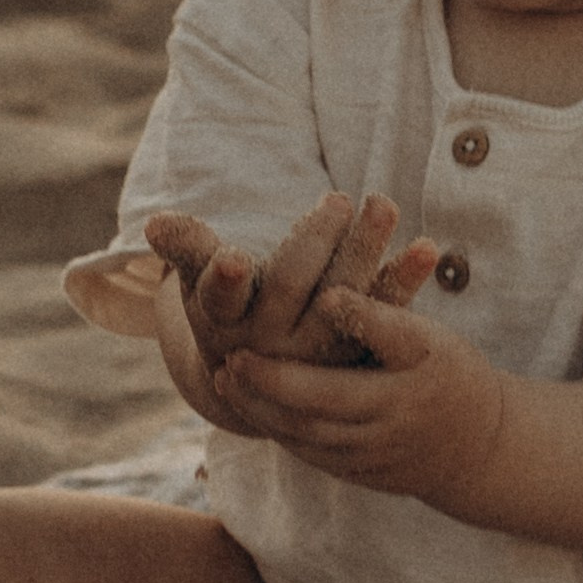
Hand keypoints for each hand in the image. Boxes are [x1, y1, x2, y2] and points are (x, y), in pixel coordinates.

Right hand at [146, 192, 437, 374]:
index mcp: (225, 321)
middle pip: (291, 286)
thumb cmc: (231, 310)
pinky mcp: (358, 346)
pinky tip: (428, 249)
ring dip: (365, 250)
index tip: (233, 258)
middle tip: (336, 200)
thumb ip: (189, 248)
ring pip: (342, 297)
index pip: (221, 297)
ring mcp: (318, 347)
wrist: (271, 383)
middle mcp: (272, 340)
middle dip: (311, 241)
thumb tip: (154, 222)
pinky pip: (384, 312)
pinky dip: (405, 279)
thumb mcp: (201, 284)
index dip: (225, 279)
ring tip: (384, 204)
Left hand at [217, 290, 509, 506]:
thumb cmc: (444, 372)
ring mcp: (379, 448)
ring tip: (226, 377)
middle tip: (234, 355)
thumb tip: (326, 293)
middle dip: (274, 378)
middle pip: (328, 398)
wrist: (476, 447)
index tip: (325, 294)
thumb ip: (380, 320)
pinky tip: (248, 404)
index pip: (392, 337)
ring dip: (260, 406)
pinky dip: (274, 427)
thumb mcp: (429, 339)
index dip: (361, 315)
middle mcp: (401, 411)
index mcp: (424, 365)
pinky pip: (309, 451)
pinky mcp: (361, 473)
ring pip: (308, 430)